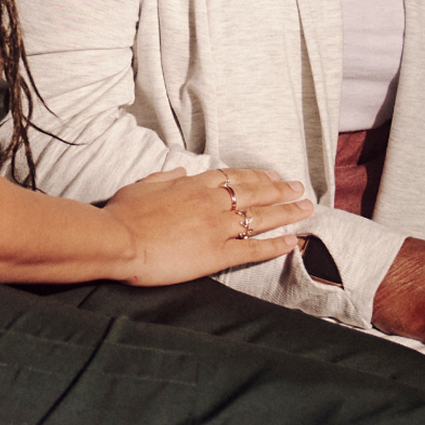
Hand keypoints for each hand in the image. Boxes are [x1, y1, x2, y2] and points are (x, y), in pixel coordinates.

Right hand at [104, 166, 310, 285]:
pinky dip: (275, 245)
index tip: (271, 174)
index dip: (255, 175)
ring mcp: (216, 227)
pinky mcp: (216, 254)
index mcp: (192, 184)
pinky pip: (253, 249)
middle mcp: (211, 202)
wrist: (118, 240)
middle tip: (299, 187)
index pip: (233, 176)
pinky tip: (292, 241)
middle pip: (254, 192)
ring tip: (306, 208)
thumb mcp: (143, 185)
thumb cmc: (124, 213)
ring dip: (287, 212)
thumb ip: (165, 177)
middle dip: (280, 189)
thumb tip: (181, 170)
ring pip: (261, 217)